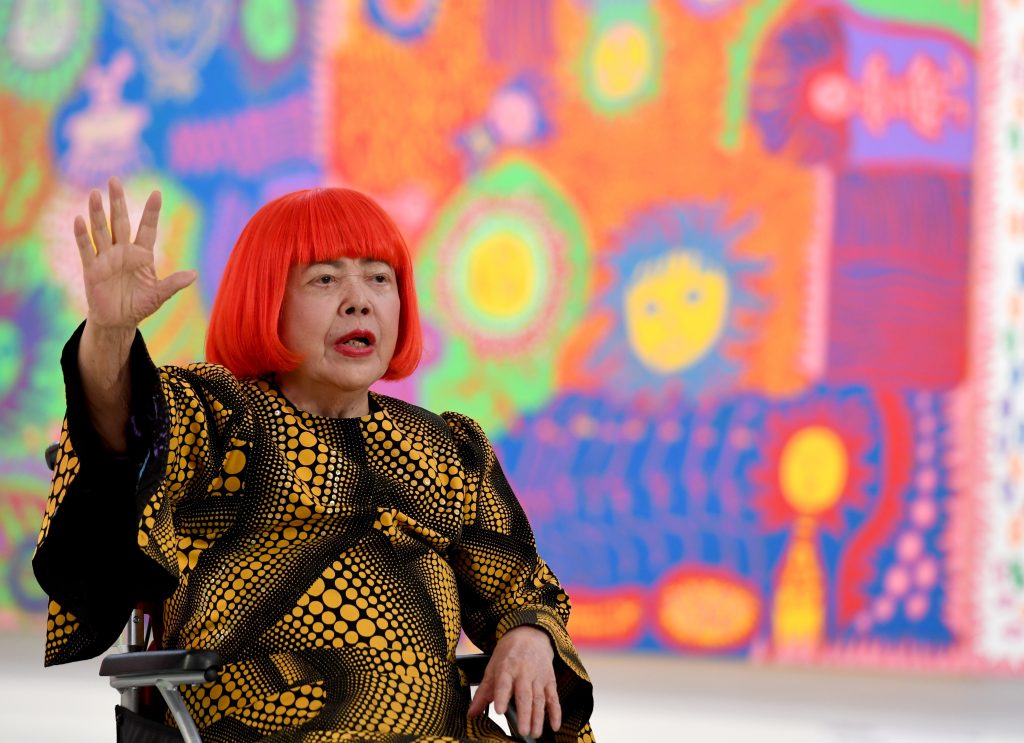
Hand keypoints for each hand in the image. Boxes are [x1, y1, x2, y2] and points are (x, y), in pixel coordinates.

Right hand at [75, 176, 195, 330]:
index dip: (151, 212)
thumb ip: (174, 284)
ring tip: (94, 193)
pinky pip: (86, 249)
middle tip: (114, 180)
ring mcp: (106, 258)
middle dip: (117, 202)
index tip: (157, 193)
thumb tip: (194, 274)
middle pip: (119, 222)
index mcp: (141, 255)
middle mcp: (122, 251)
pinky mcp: (91, 269)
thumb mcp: (159, 295)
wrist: (117, 321)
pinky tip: (80, 220)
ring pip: (101, 231)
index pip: (147, 228)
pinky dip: (82, 235)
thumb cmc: (139, 306)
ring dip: (97, 213)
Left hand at [468, 626, 560, 738]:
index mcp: (506, 668)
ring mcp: (538, 676)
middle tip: (523, 732)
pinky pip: (554, 697)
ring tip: (535, 733)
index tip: (500, 711)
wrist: (530, 634)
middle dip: (524, 714)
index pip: (503, 684)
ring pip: (539, 699)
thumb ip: (483, 692)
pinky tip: (554, 725)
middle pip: (524, 695)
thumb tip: (471, 713)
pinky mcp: (549, 680)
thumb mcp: (492, 667)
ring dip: (538, 718)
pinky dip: (555, 712)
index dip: (502, 697)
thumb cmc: (508, 653)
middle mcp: (524, 672)